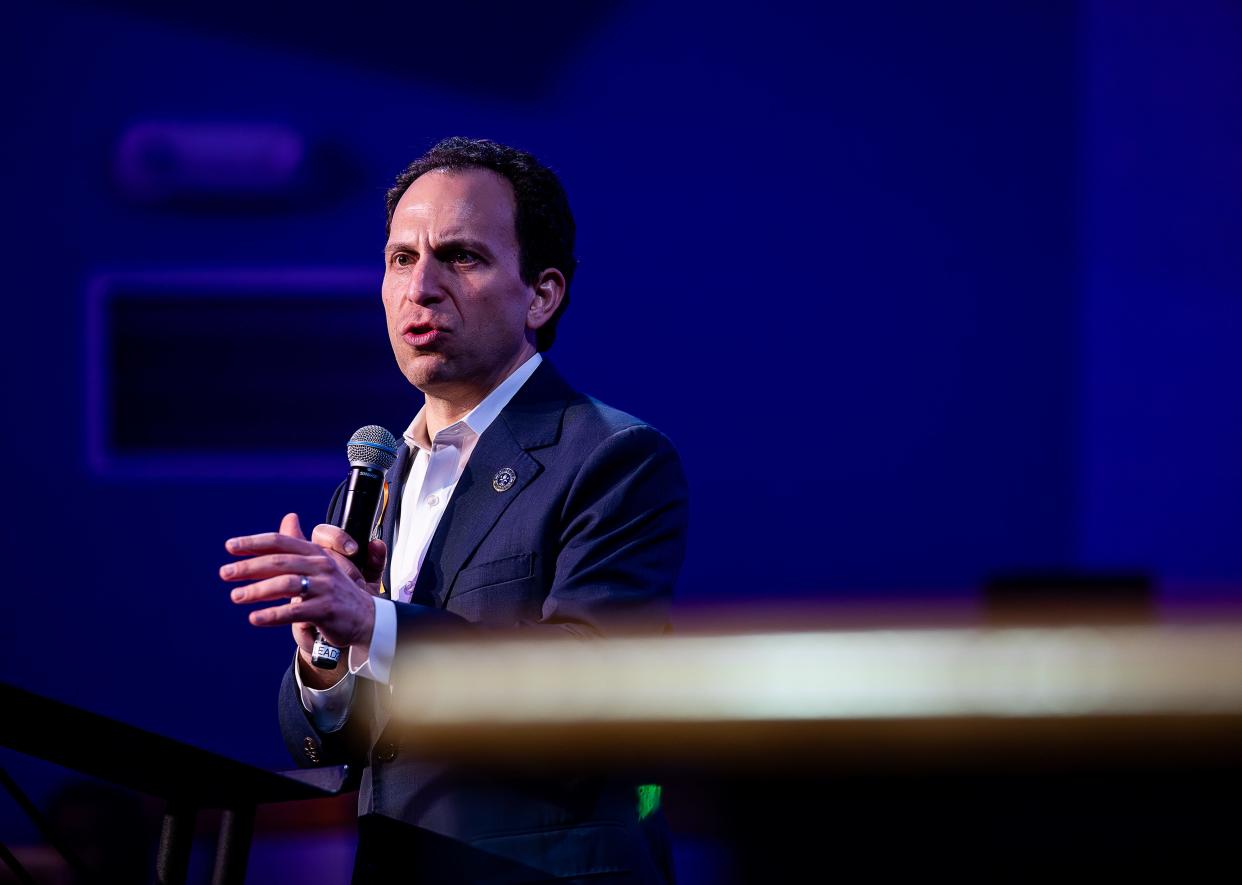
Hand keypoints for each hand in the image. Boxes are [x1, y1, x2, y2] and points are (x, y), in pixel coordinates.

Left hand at [221, 512, 386, 656]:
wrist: (366, 618)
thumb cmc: (336, 591)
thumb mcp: (320, 564)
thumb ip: (300, 543)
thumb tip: (289, 517)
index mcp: (316, 553)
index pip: (282, 542)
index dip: (255, 542)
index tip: (230, 546)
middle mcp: (321, 567)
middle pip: (280, 562)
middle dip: (249, 566)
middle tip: (225, 573)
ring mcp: (325, 588)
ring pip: (285, 585)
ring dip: (257, 591)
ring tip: (236, 596)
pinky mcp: (326, 610)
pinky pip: (295, 612)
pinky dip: (272, 615)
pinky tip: (255, 618)